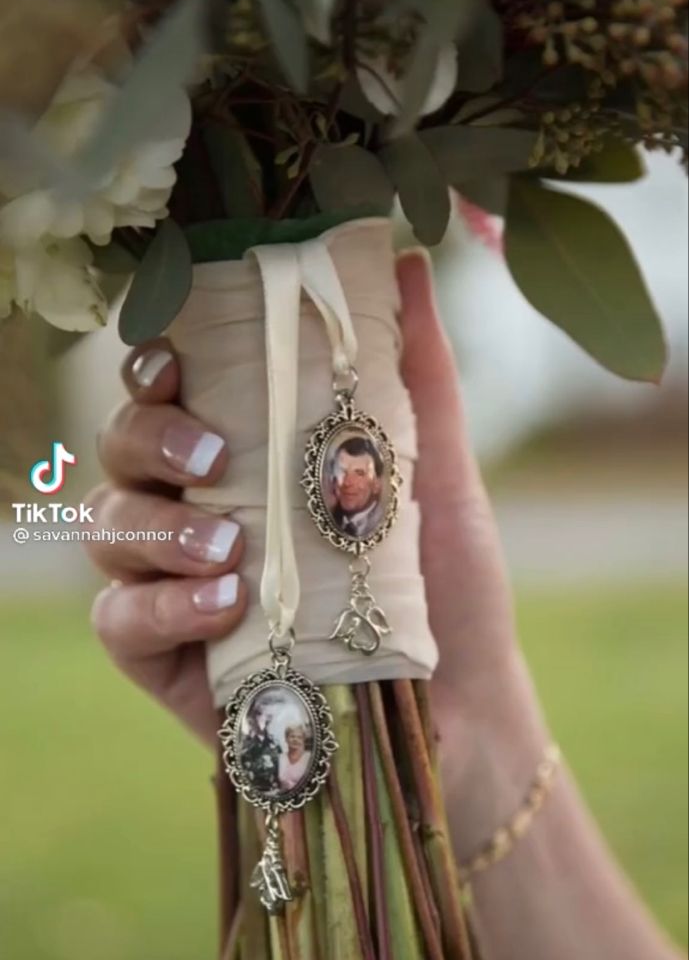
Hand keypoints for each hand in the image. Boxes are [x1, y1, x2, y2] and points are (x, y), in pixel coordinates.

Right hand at [89, 253, 545, 827]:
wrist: (456, 698)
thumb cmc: (440, 580)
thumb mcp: (432, 468)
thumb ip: (413, 369)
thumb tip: (409, 261)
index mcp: (245, 456)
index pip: (167, 393)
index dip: (152, 366)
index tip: (177, 358)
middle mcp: (197, 509)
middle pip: (121, 447)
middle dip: (149, 435)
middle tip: (213, 452)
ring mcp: (173, 583)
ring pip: (105, 525)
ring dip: (156, 524)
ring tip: (231, 545)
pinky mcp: (164, 656)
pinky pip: (118, 618)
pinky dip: (160, 603)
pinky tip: (221, 603)